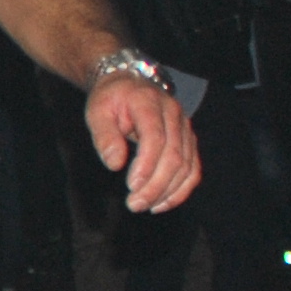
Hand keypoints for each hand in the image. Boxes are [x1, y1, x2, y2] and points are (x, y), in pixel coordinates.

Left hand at [86, 73, 197, 211]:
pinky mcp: (188, 141)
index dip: (146, 164)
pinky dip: (180, 190)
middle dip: (156, 185)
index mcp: (149, 103)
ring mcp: (185, 128)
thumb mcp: (97, 111)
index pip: (156, 137)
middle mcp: (174, 114)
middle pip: (174, 156)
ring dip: (168, 191)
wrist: (130, 84)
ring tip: (144, 206)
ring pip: (187, 166)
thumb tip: (114, 164)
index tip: (131, 186)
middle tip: (134, 204)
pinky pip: (192, 169)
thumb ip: (104, 136)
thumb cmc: (111, 99)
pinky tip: (161, 203)